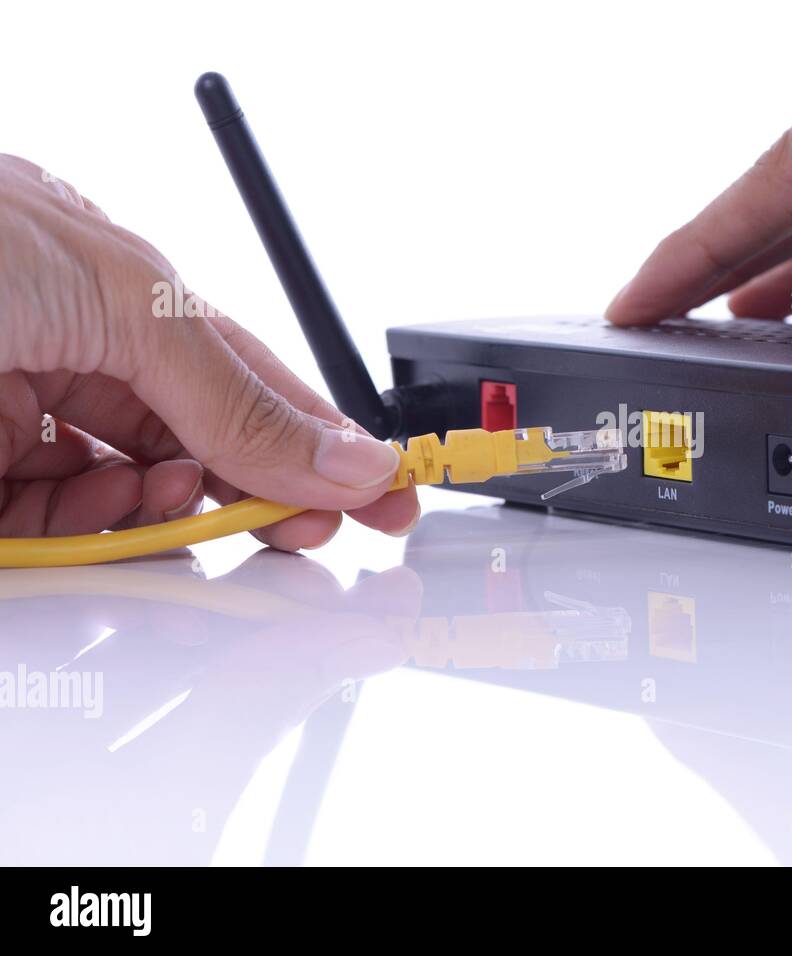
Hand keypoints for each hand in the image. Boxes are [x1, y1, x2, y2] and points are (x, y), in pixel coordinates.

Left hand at [0, 155, 417, 548]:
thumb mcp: (122, 297)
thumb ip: (237, 393)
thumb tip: (348, 457)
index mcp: (123, 294)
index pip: (248, 384)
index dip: (323, 441)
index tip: (386, 492)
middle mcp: (75, 354)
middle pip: (200, 446)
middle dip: (263, 492)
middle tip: (309, 527)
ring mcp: (20, 415)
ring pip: (130, 496)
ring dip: (173, 510)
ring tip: (181, 499)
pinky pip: (50, 529)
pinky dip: (90, 531)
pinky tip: (105, 505)